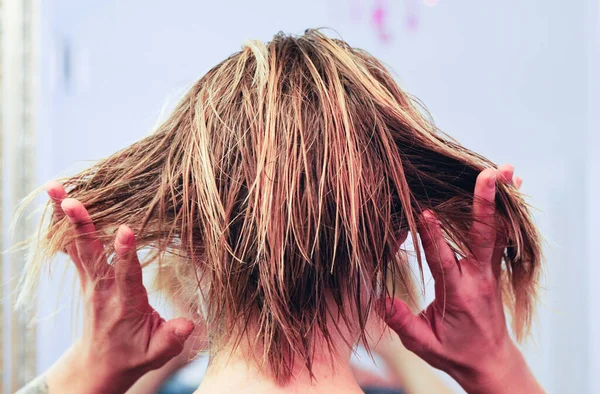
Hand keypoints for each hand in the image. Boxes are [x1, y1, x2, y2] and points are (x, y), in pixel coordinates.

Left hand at [43, 182, 194, 393]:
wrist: (100, 364)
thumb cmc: (134, 355)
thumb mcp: (157, 354)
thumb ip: (171, 338)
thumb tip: (188, 324)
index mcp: (123, 303)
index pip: (125, 274)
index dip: (126, 252)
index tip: (126, 229)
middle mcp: (101, 288)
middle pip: (90, 253)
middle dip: (81, 226)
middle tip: (69, 200)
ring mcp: (89, 280)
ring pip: (76, 244)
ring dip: (64, 217)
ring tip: (54, 188)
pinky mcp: (85, 275)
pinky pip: (71, 246)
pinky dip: (63, 223)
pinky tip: (56, 199)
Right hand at [381, 165, 543, 393]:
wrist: (491, 362)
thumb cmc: (455, 353)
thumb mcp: (425, 346)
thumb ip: (404, 323)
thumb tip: (380, 300)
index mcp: (460, 294)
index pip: (444, 260)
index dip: (433, 236)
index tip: (425, 212)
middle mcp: (479, 278)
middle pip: (483, 236)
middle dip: (484, 203)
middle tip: (489, 173)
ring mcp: (490, 271)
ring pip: (496, 230)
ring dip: (499, 200)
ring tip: (506, 170)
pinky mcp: (492, 267)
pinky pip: (500, 235)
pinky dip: (504, 210)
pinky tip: (509, 188)